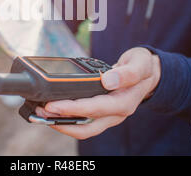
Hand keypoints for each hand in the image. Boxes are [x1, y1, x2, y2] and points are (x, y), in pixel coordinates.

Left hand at [31, 47, 160, 139]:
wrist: (150, 73)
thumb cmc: (144, 66)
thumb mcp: (140, 63)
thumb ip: (127, 73)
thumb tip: (107, 81)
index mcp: (124, 103)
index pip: (94, 110)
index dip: (72, 109)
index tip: (53, 104)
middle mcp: (115, 114)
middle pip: (85, 127)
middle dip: (61, 122)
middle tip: (41, 111)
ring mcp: (108, 116)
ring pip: (83, 127)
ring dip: (61, 123)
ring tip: (42, 113)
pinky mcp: (102, 113)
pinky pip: (83, 121)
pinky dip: (67, 118)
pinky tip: (54, 110)